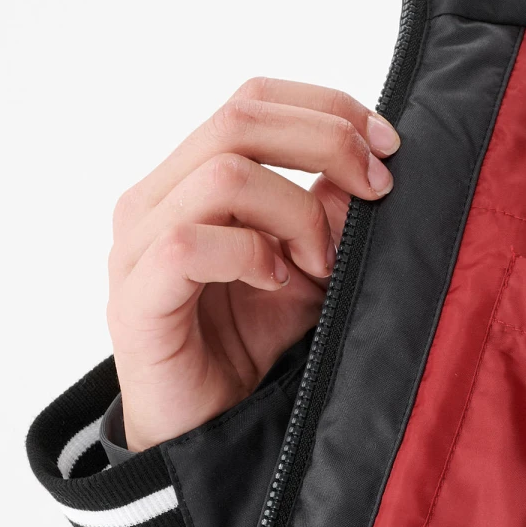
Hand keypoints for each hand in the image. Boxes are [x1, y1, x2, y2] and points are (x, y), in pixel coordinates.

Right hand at [107, 79, 398, 450]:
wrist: (210, 427)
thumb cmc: (253, 340)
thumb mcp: (314, 265)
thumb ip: (333, 212)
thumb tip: (369, 166)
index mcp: (193, 175)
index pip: (253, 99)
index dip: (328, 107)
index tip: (390, 145)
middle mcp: (157, 197)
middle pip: (240, 118)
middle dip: (327, 143)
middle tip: (377, 191)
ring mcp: (137, 245)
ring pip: (224, 175)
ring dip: (297, 213)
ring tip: (320, 263)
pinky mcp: (135, 299)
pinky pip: (189, 244)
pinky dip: (252, 254)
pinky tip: (278, 282)